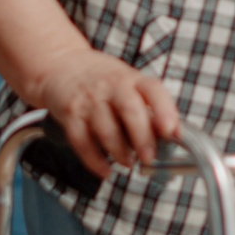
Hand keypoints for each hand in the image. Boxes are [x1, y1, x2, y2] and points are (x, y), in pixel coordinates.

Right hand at [26, 48, 181, 179]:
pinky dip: (94, 160)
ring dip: (119, 152)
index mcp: (133, 79)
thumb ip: (148, 106)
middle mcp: (112, 86)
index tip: (172, 131)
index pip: (153, 90)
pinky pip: (81, 141)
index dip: (165, 110)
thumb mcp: (129, 83)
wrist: (62, 64)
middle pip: (131, 111)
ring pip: (106, 129)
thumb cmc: (104, 80)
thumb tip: (171, 137)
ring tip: (128, 163)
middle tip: (149, 158)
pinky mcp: (70, 115)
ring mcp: (90, 100)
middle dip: (143, 138)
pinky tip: (105, 170)